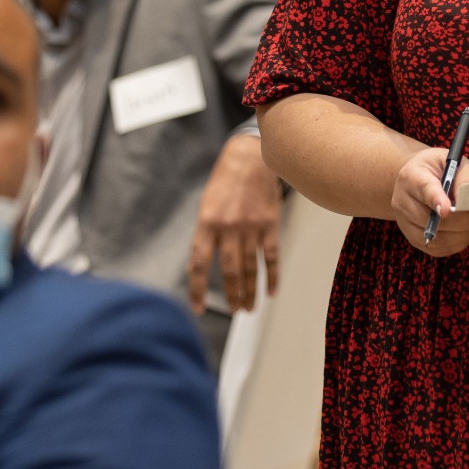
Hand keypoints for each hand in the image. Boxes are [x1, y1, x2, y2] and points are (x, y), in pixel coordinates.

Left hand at [187, 135, 284, 312]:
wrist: (251, 157)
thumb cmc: (225, 180)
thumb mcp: (206, 204)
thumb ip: (204, 234)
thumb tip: (198, 265)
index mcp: (207, 223)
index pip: (198, 264)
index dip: (197, 289)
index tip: (198, 308)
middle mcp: (228, 227)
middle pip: (229, 271)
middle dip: (231, 295)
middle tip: (234, 311)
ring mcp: (251, 227)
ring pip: (250, 268)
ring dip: (250, 291)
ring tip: (249, 308)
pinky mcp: (270, 225)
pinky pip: (271, 257)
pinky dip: (272, 276)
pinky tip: (271, 291)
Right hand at [390, 146, 468, 257]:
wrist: (416, 179)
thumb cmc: (438, 169)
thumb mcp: (453, 162)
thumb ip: (464, 178)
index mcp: (411, 177)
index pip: (423, 190)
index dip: (436, 200)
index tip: (448, 210)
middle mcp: (402, 201)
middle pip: (431, 219)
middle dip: (463, 220)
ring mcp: (404, 223)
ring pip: (436, 238)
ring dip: (463, 233)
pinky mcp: (412, 239)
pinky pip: (437, 248)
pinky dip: (457, 242)